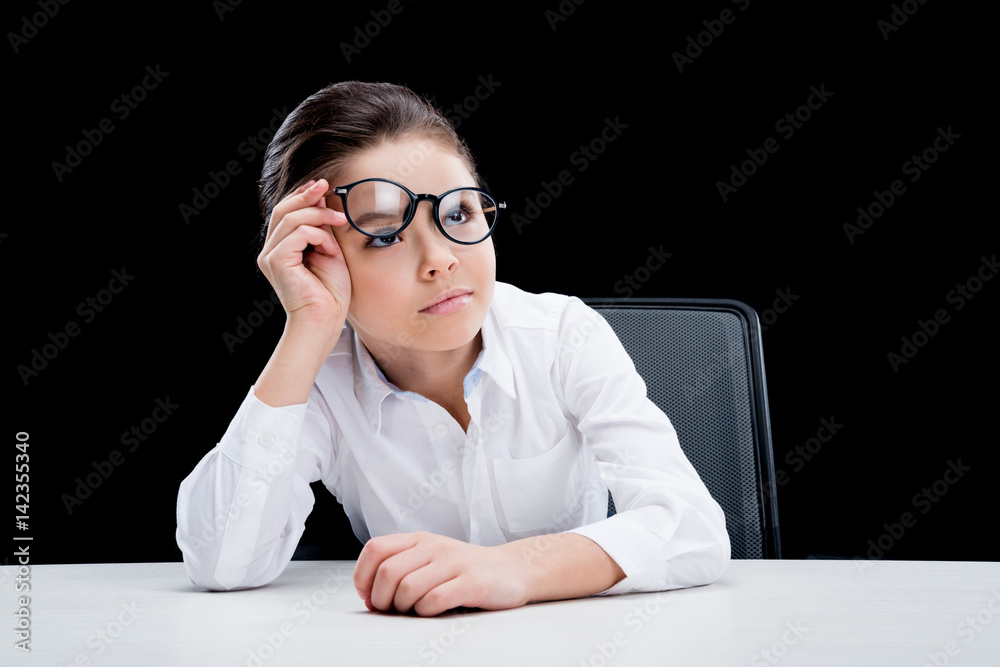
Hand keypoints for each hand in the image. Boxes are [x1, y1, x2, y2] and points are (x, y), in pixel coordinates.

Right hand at [257, 178, 350, 329]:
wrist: (326, 320)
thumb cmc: (330, 293)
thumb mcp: (329, 250)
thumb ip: (322, 227)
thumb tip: (321, 198)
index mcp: (281, 248)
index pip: (286, 212)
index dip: (302, 194)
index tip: (322, 185)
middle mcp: (271, 251)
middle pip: (283, 210)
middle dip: (306, 195)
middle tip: (327, 186)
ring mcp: (271, 257)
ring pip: (290, 219)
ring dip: (319, 216)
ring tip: (340, 222)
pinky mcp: (277, 262)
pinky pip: (297, 234)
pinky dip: (319, 236)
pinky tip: (331, 249)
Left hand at [353, 532, 530, 615]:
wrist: (512, 569)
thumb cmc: (465, 569)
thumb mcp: (431, 557)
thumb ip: (402, 566)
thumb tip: (368, 593)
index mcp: (420, 539)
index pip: (376, 549)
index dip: (363, 576)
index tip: (369, 595)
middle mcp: (434, 546)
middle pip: (388, 572)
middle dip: (382, 599)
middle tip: (391, 609)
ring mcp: (454, 563)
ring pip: (408, 588)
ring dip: (404, 608)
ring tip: (415, 610)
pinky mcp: (472, 582)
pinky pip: (435, 600)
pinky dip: (426, 612)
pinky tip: (434, 611)